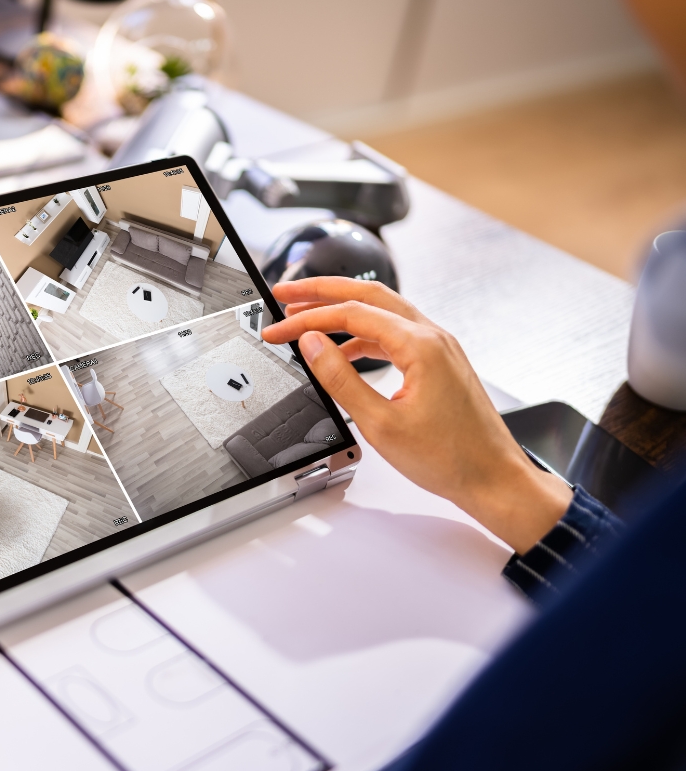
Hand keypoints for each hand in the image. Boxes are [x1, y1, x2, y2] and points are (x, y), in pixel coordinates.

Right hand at [262, 278, 570, 553]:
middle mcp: (433, 337)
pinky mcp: (440, 362)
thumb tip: (313, 346)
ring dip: (343, 311)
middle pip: (368, 295)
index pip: (351, 314)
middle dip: (323, 291)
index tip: (278, 329)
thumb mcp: (380, 423)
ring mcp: (439, 347)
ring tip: (308, 320)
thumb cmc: (450, 458)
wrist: (493, 479)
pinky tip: (344, 352)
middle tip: (286, 294)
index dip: (308, 318)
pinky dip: (364, 336)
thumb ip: (340, 379)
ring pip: (383, 312)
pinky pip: (395, 335)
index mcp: (420, 346)